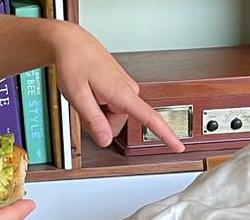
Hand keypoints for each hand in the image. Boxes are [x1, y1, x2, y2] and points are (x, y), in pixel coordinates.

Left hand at [52, 23, 184, 152]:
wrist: (71, 43)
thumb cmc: (74, 62)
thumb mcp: (78, 96)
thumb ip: (93, 121)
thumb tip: (105, 140)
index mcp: (122, 93)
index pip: (149, 118)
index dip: (165, 134)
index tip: (178, 146)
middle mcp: (128, 91)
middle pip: (116, 126)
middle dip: (98, 123)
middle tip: (85, 103)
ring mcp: (125, 90)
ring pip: (111, 119)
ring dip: (97, 114)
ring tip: (87, 94)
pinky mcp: (120, 89)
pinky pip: (110, 109)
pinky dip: (98, 107)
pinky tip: (90, 93)